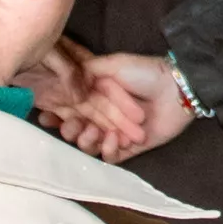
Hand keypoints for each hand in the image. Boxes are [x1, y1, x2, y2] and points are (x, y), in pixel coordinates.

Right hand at [32, 46, 189, 160]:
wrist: (176, 89)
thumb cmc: (146, 73)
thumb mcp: (114, 65)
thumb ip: (87, 71)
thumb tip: (63, 79)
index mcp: (95, 98)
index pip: (68, 109)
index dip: (55, 114)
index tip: (46, 115)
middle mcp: (101, 117)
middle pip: (75, 131)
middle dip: (69, 130)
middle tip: (71, 125)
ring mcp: (114, 134)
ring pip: (89, 147)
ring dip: (87, 141)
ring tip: (95, 131)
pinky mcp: (128, 149)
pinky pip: (110, 158)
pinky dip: (108, 150)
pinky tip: (115, 138)